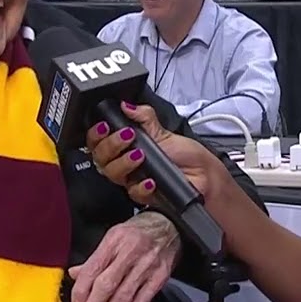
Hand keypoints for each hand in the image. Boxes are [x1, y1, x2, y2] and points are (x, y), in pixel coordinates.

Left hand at [69, 211, 180, 301]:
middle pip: (107, 285)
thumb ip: (95, 258)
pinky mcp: (161, 277)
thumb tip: (74, 274)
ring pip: (124, 297)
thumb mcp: (113, 237)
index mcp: (114, 240)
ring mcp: (148, 266)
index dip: (80, 291)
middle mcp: (131, 252)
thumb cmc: (137, 233)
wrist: (169, 227)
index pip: (92, 269)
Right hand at [84, 101, 226, 205]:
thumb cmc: (186, 156)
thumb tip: (127, 105)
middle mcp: (126, 163)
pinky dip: (141, 186)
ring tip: (140, 155)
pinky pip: (132, 192)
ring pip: (112, 174)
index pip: (99, 141)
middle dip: (110, 145)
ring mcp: (133, 180)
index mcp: (126, 146)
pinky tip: (151, 180)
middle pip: (100, 157)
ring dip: (123, 162)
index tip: (104, 126)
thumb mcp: (164, 130)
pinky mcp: (143, 195)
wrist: (204, 177)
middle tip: (127, 136)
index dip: (96, 134)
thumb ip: (144, 117)